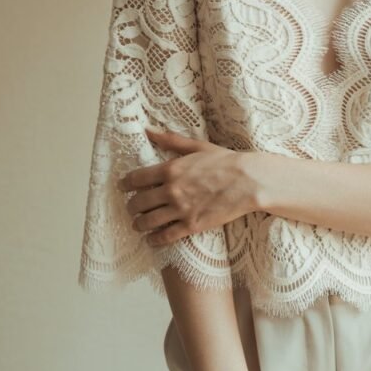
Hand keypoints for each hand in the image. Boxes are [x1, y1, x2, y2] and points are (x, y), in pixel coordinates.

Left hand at [116, 128, 255, 245]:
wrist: (248, 181)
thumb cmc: (225, 161)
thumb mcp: (197, 146)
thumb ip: (171, 140)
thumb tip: (148, 130)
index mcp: (171, 169)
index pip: (136, 179)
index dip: (125, 184)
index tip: (122, 187)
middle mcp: (171, 190)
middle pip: (138, 202)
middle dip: (131, 206)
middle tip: (131, 208)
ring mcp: (181, 210)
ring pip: (148, 221)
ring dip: (138, 224)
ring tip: (137, 225)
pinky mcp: (191, 226)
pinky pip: (165, 236)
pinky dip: (154, 240)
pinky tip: (151, 240)